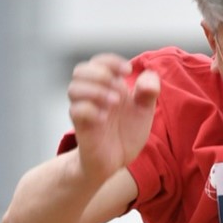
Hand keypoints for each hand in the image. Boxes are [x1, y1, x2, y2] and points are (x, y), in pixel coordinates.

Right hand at [67, 54, 159, 181]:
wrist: (116, 161)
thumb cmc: (127, 133)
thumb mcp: (144, 111)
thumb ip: (149, 92)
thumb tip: (149, 76)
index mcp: (106, 86)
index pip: (99, 61)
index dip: (111, 61)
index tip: (127, 71)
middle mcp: (91, 94)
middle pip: (80, 70)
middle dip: (100, 73)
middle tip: (119, 89)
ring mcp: (84, 110)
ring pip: (73, 89)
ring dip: (95, 90)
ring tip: (115, 103)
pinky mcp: (81, 127)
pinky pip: (76, 111)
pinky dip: (90, 110)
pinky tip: (104, 118)